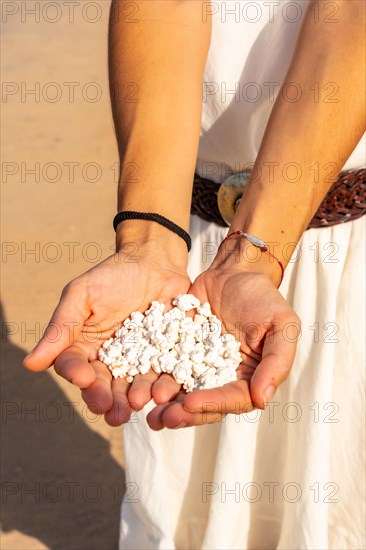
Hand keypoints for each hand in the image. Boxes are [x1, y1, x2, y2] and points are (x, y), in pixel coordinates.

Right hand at [23, 238, 189, 425]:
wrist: (154, 261)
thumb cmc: (112, 275)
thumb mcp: (82, 295)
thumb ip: (61, 328)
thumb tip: (30, 364)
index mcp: (84, 347)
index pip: (75, 366)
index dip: (78, 375)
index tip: (83, 378)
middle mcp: (110, 359)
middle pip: (104, 385)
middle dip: (107, 399)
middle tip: (111, 411)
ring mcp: (140, 361)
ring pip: (134, 385)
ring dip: (134, 397)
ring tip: (137, 403)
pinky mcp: (166, 357)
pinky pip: (164, 374)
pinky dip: (164, 385)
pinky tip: (163, 393)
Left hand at [147, 267, 299, 429]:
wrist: (236, 272)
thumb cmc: (265, 298)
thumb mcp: (283, 325)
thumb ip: (276, 362)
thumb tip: (262, 400)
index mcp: (248, 378)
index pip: (232, 399)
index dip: (212, 404)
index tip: (190, 404)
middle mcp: (221, 377)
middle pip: (203, 402)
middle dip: (182, 412)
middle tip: (162, 418)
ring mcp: (197, 364)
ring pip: (180, 389)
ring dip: (163, 401)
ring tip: (144, 406)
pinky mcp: (178, 350)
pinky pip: (164, 364)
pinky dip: (151, 374)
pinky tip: (136, 380)